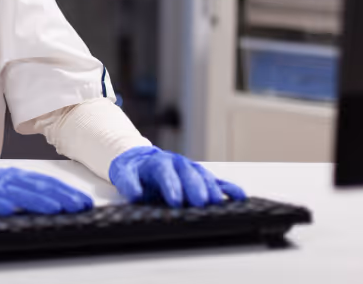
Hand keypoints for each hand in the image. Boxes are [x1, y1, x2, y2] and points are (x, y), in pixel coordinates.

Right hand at [0, 158, 92, 215]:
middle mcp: (4, 179)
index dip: (65, 191)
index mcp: (13, 176)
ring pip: (18, 192)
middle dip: (61, 195)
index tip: (82, 200)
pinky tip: (13, 209)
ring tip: (56, 206)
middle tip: (80, 204)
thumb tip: (48, 201)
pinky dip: (1, 204)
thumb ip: (21, 193)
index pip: (44, 182)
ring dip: (38, 199)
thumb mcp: (1, 188)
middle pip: (37, 186)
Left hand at [108, 146, 246, 207]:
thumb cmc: (134, 170)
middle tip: (200, 203)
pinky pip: (217, 181)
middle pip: (188, 173)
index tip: (175, 201)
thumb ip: (127, 183)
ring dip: (212, 189)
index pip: (165, 172)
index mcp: (158, 162)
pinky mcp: (201, 176)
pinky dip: (228, 188)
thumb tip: (134, 193)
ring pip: (204, 176)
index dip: (171, 186)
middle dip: (195, 188)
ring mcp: (191, 168)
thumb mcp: (123, 174)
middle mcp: (177, 163)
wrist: (140, 159)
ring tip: (218, 202)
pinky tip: (239, 196)